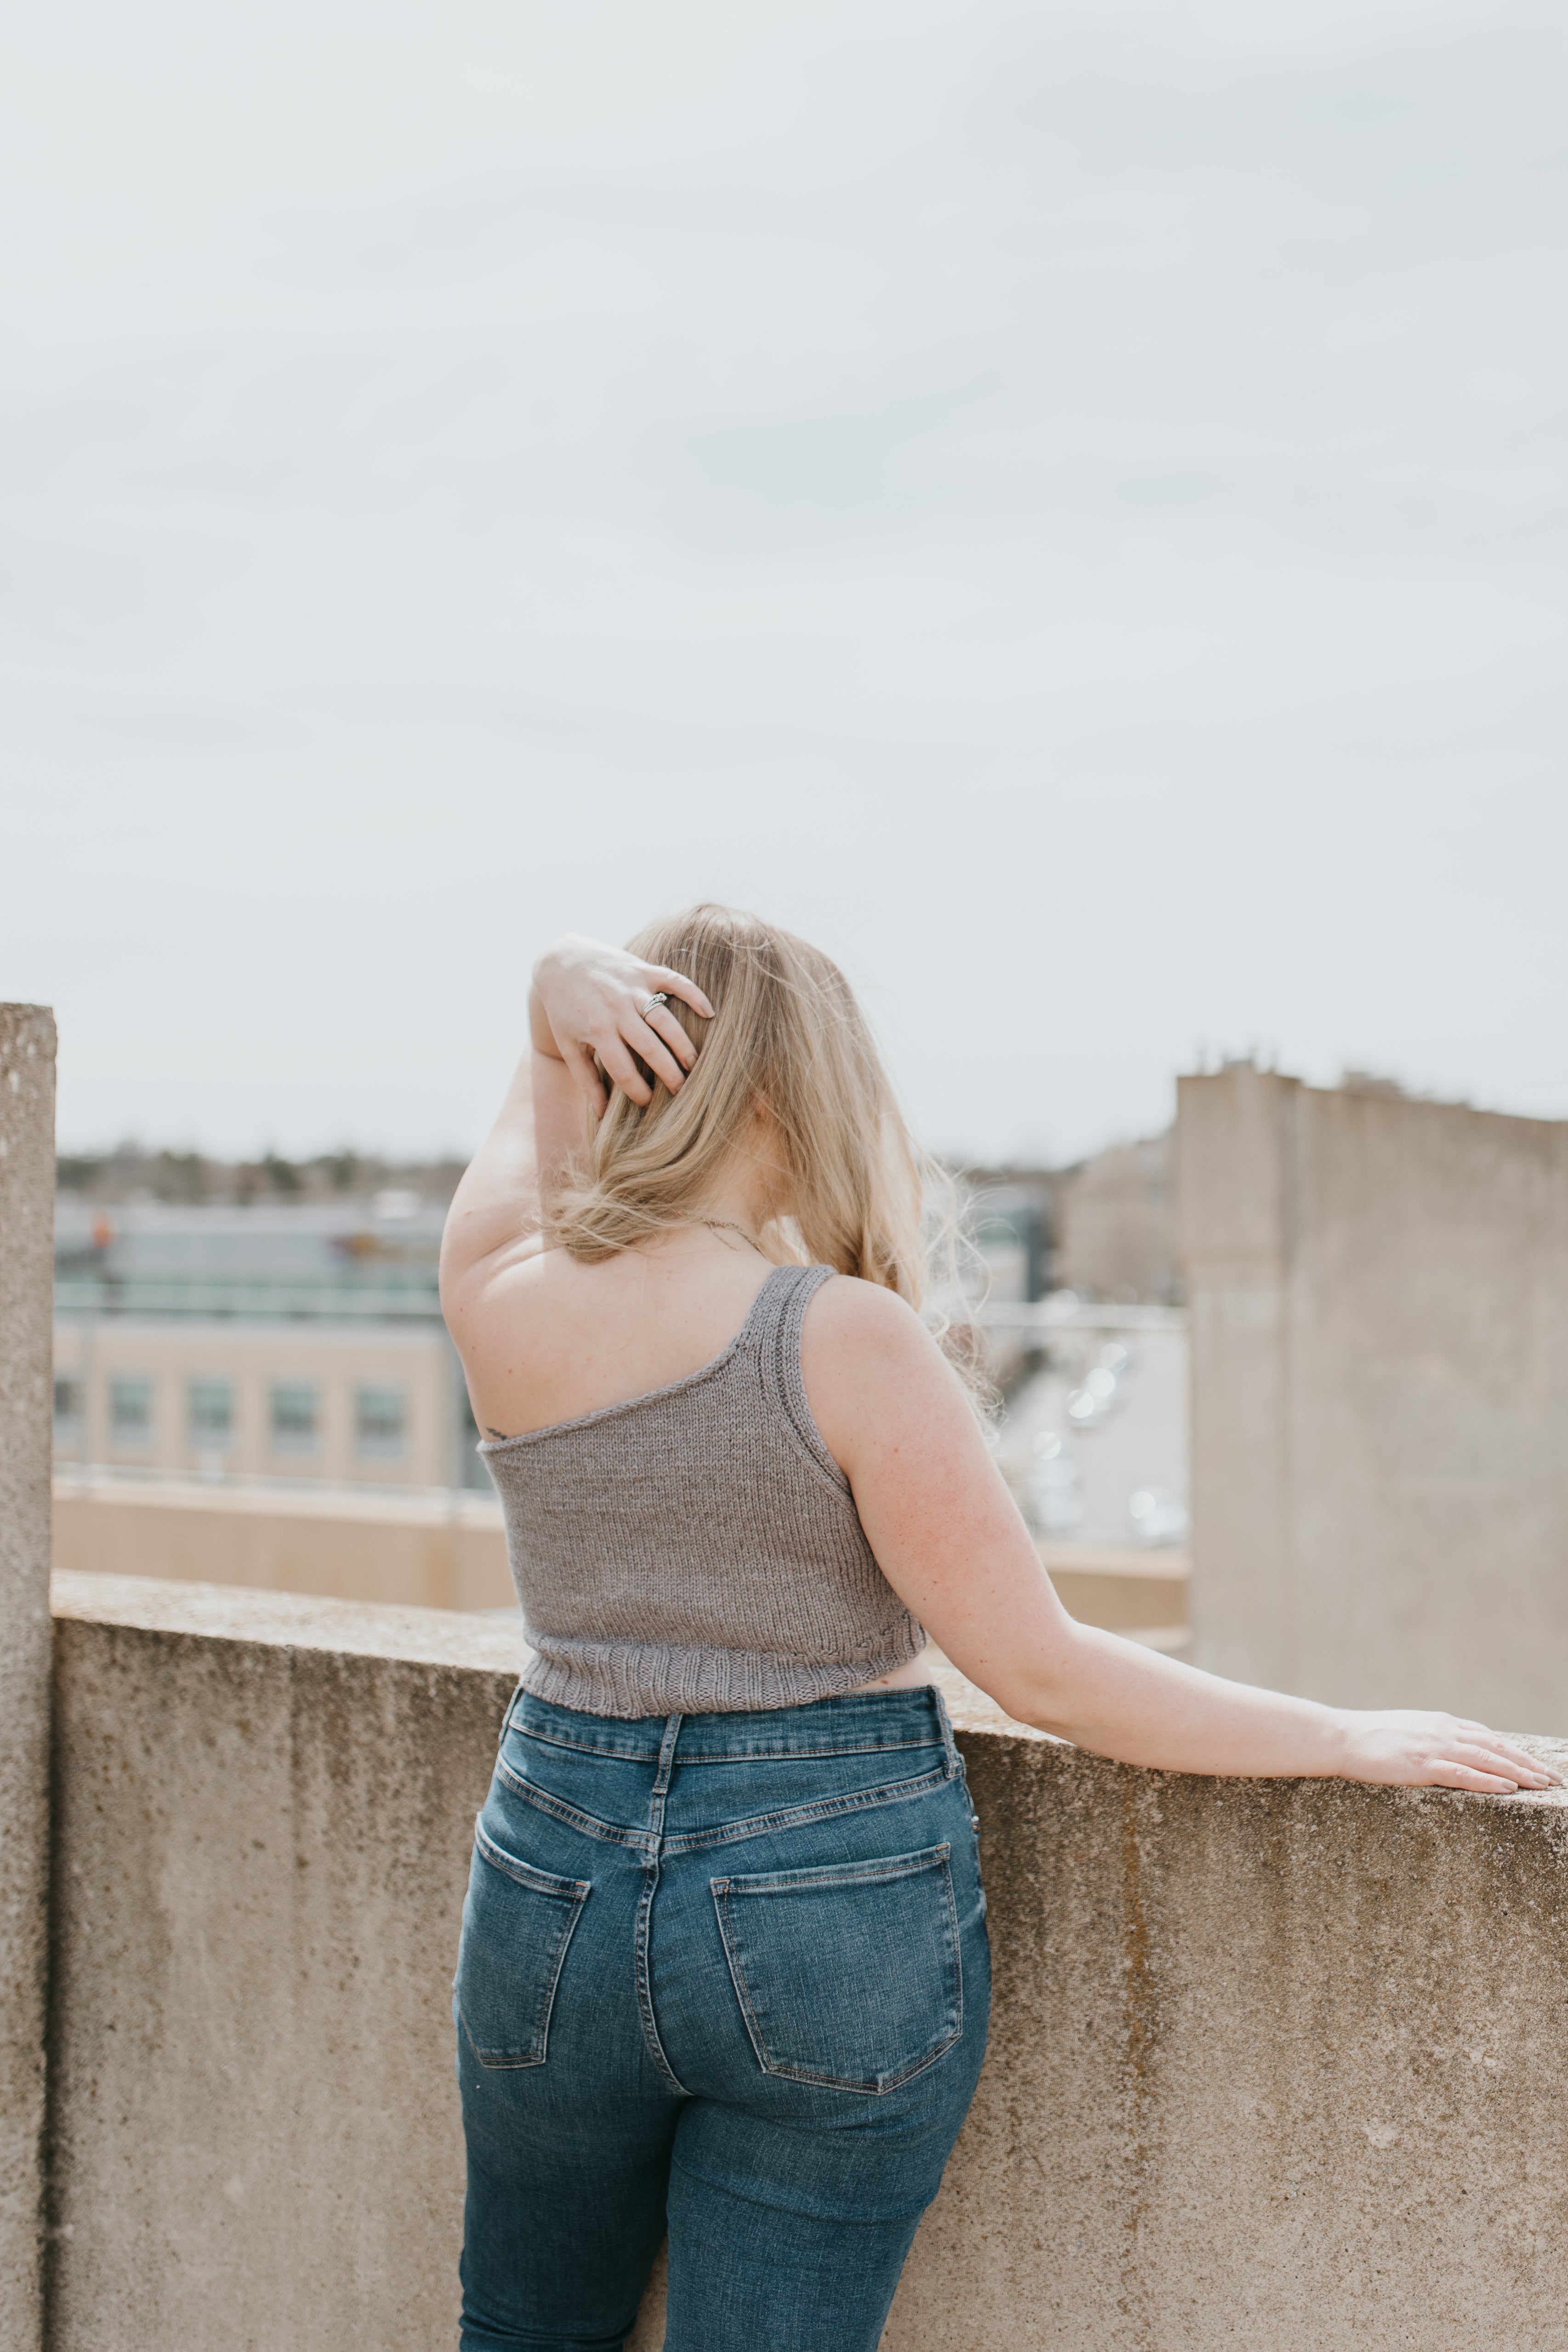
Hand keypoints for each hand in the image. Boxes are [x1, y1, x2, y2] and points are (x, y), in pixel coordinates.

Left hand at [531, 935, 714, 1114]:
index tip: (648, 1102)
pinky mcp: (644, 970)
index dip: (638, 1091)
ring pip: (665, 1019)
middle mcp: (617, 1009)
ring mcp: (632, 988)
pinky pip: (675, 982)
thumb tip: (601, 1115)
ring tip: (695, 1064)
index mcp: (597, 1031)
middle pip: (650, 1048)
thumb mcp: (569, 1045)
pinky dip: (694, 995)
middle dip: (669, 1074)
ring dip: (683, 1044)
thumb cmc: (565, 1009)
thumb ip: (586, 1080)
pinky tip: (709, 1014)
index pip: (623, 1070)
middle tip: (681, 1091)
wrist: (560, 961)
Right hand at [1332, 1710, 1560, 1792]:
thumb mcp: (1408, 1731)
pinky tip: (1508, 1789)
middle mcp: (1444, 1731)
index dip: (1516, 1752)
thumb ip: (1432, 1737)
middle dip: (1529, 1763)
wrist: (1341, 1736)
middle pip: (1497, 1747)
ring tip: (1543, 1784)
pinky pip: (1463, 1774)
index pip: (1489, 1737)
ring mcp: (1434, 1747)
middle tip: (1554, 1779)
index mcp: (1441, 1723)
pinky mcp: (1422, 1765)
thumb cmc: (1369, 1737)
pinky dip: (1488, 1781)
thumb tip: (1452, 1749)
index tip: (1537, 1765)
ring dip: (1519, 1772)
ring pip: (1487, 1760)